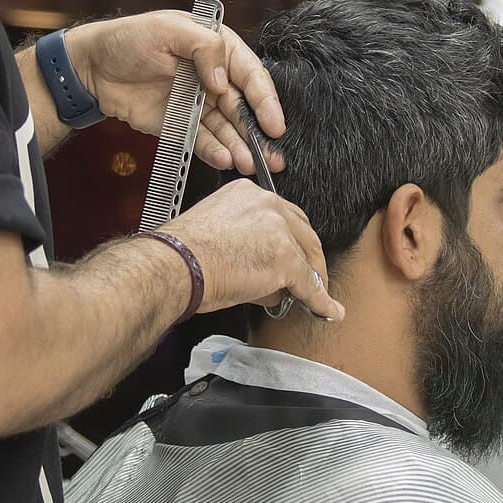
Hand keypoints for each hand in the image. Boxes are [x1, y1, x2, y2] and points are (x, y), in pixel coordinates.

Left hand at [65, 11, 284, 173]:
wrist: (91, 67)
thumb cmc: (128, 39)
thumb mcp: (166, 30)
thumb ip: (203, 47)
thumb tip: (223, 80)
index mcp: (216, 49)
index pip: (250, 75)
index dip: (265, 100)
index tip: (275, 124)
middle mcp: (212, 78)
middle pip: (243, 107)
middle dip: (259, 132)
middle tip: (273, 156)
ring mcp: (197, 103)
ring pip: (226, 128)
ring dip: (240, 146)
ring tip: (250, 165)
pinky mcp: (179, 125)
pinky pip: (201, 140)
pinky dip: (214, 151)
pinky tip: (225, 160)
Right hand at [161, 179, 342, 318]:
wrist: (176, 266)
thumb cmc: (183, 254)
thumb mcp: (217, 234)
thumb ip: (247, 244)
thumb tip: (267, 274)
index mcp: (247, 193)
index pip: (282, 216)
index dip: (290, 241)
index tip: (292, 255)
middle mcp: (267, 204)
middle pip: (303, 232)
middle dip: (307, 258)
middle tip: (308, 279)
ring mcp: (279, 230)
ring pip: (307, 258)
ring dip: (311, 280)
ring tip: (310, 298)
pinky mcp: (286, 259)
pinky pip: (309, 284)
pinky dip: (319, 301)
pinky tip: (326, 309)